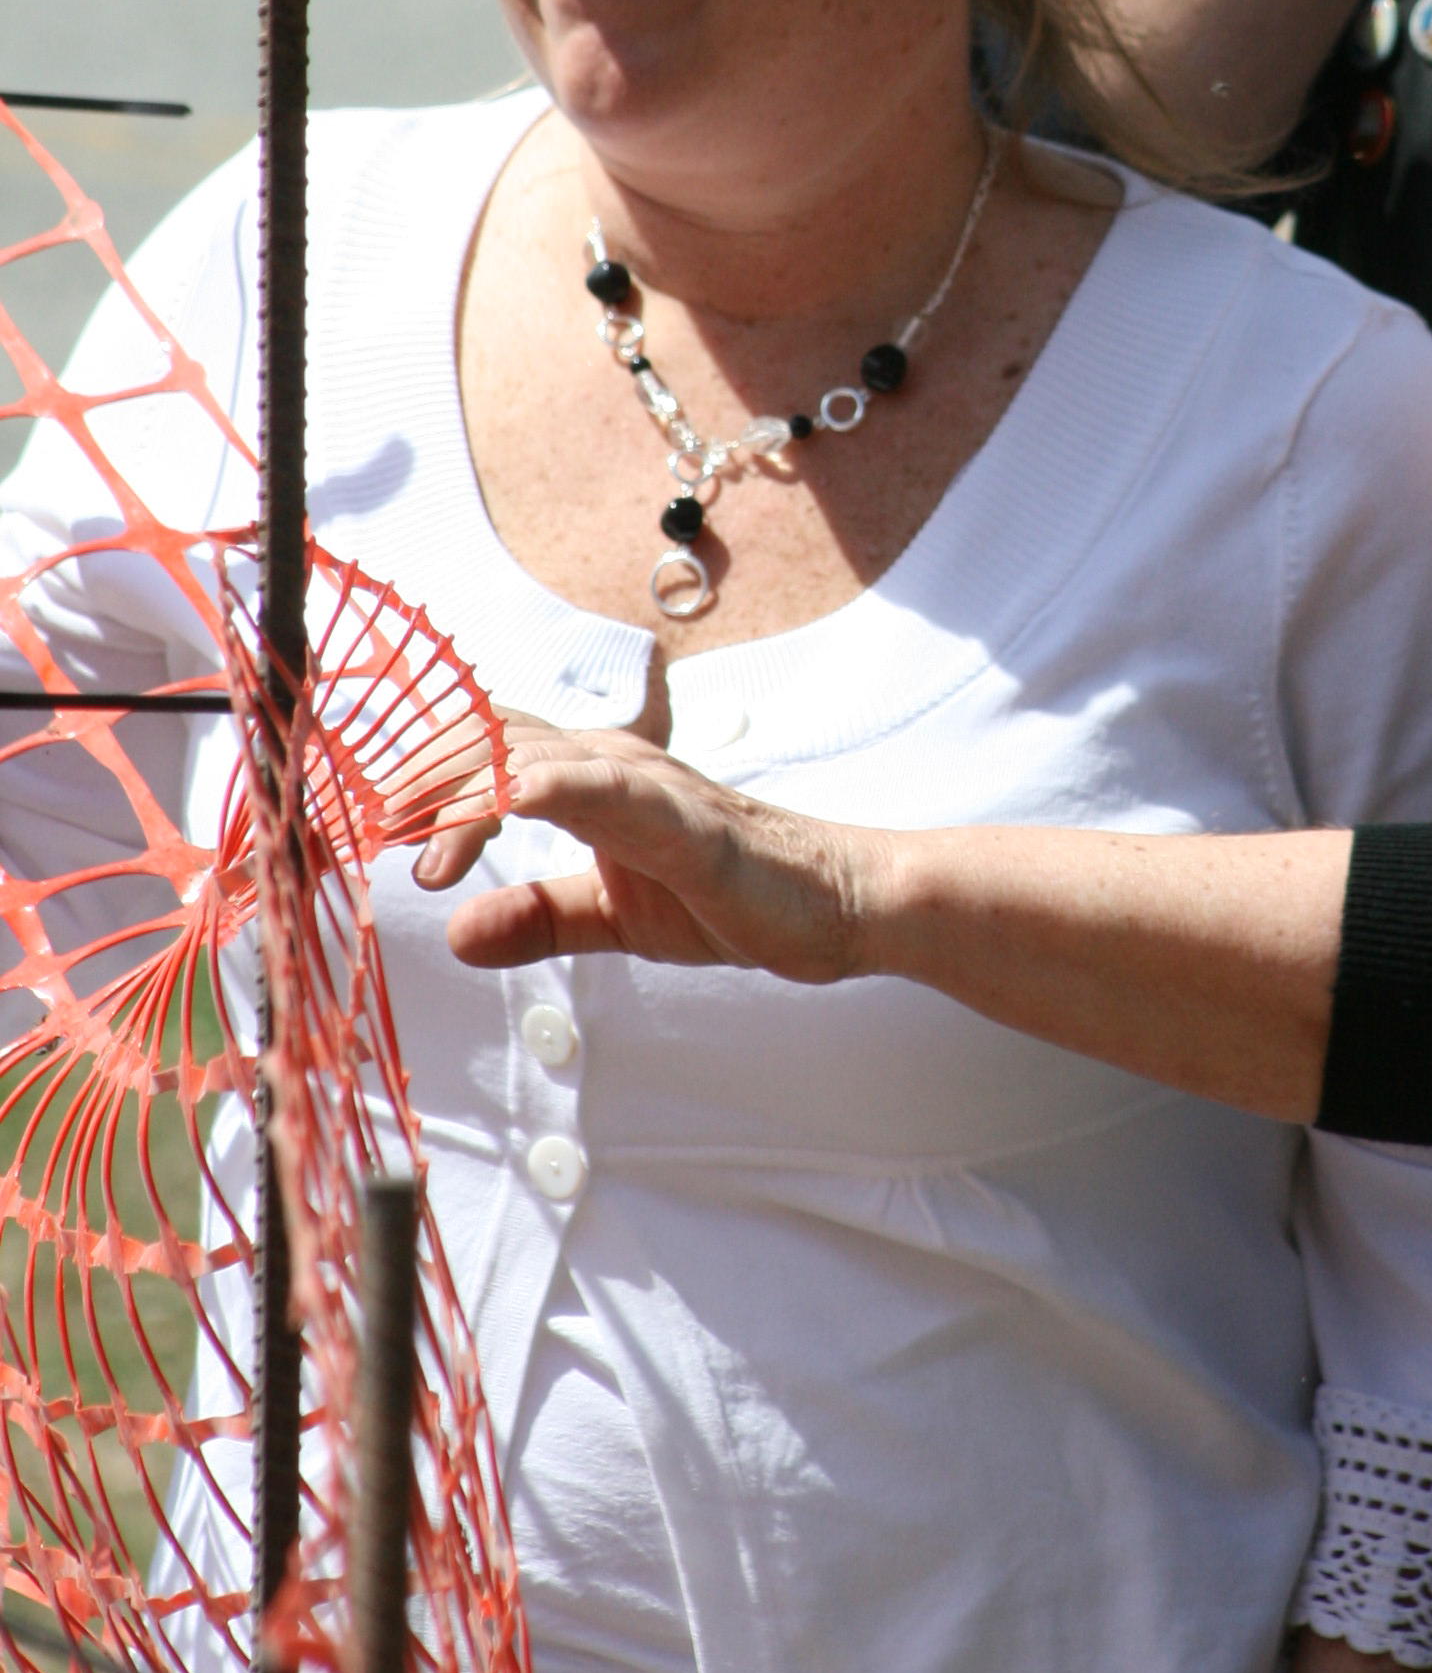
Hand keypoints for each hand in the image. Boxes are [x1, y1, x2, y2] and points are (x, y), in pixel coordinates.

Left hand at [406, 714, 886, 981]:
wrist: (832, 904)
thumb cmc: (730, 896)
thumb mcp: (612, 918)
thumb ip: (539, 918)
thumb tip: (459, 933)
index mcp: (585, 780)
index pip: (479, 753)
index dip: (412, 783)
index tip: (357, 834)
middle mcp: (605, 762)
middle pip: (483, 739)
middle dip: (413, 782)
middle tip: (360, 840)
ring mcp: (643, 781)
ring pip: (526, 752)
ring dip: (458, 792)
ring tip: (417, 850)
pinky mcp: (679, 816)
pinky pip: (598, 787)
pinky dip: (538, 791)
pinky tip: (495, 815)